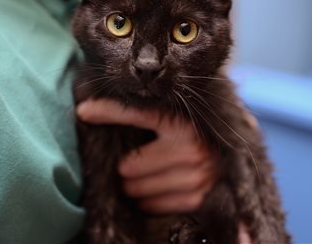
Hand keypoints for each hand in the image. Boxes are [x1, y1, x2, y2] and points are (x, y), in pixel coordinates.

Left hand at [76, 98, 215, 213]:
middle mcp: (189, 147)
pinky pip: (150, 206)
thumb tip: (94, 105)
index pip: (134, 114)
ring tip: (151, 174)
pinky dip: (149, 200)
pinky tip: (161, 187)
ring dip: (136, 185)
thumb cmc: (192, 137)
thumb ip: (143, 112)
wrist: (229, 161)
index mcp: (180, 122)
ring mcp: (195, 175)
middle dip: (127, 166)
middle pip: (127, 166)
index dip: (105, 111)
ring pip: (136, 188)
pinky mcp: (196, 198)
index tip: (83, 111)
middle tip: (139, 161)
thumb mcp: (173, 119)